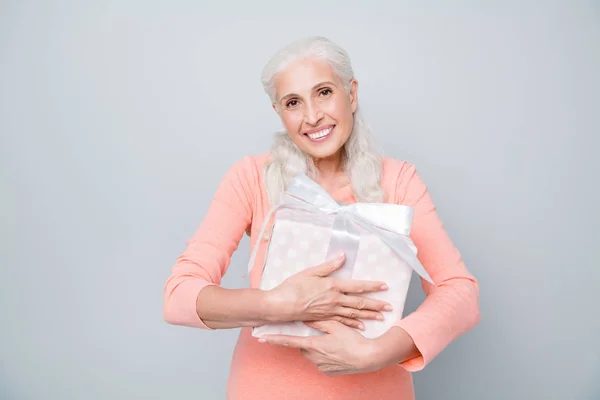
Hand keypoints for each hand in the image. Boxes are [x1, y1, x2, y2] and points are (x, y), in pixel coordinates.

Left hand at [258, 320, 380, 375]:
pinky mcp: (328, 372)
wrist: (369, 358)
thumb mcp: (336, 325)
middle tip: (323, 334)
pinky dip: (326, 356)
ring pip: (312, 354)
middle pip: (303, 346)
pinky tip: (337, 351)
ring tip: (334, 343)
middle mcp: (315, 358)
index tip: (261, 339)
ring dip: (318, 348)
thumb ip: (319, 321)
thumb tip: (305, 317)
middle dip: (309, 340)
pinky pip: (321, 362)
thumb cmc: (353, 340)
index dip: (274, 339)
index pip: (289, 341)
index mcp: (314, 345)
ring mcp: (321, 367)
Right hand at [265, 253, 391, 329]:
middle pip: (360, 302)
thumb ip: (328, 266)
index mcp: (333, 286)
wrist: (281, 305)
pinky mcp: (325, 319)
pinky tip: (362, 326)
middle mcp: (335, 300)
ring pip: (354, 314)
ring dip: (369, 315)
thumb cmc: (293, 286)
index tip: (385, 286)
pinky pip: (343, 322)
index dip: (372, 286)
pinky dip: (354, 324)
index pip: (358, 286)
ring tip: (382, 316)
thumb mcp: (310, 271)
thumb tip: (342, 256)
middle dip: (377, 304)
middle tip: (390, 306)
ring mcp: (331, 311)